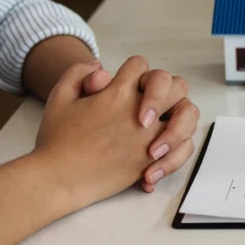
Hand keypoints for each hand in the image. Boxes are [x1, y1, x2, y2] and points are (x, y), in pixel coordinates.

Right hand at [34, 57, 196, 207]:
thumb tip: (100, 66)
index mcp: (116, 93)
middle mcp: (138, 112)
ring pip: (187, 113)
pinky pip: (184, 147)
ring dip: (179, 115)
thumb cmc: (57, 140)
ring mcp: (150, 136)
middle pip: (173, 84)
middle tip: (150, 101)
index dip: (132, 70)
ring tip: (163, 124)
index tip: (125, 83)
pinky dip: (179, 146)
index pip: (139, 65)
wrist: (59, 179)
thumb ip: (78, 74)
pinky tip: (160, 149)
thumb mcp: (59, 97)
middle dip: (164, 89)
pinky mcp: (153, 159)